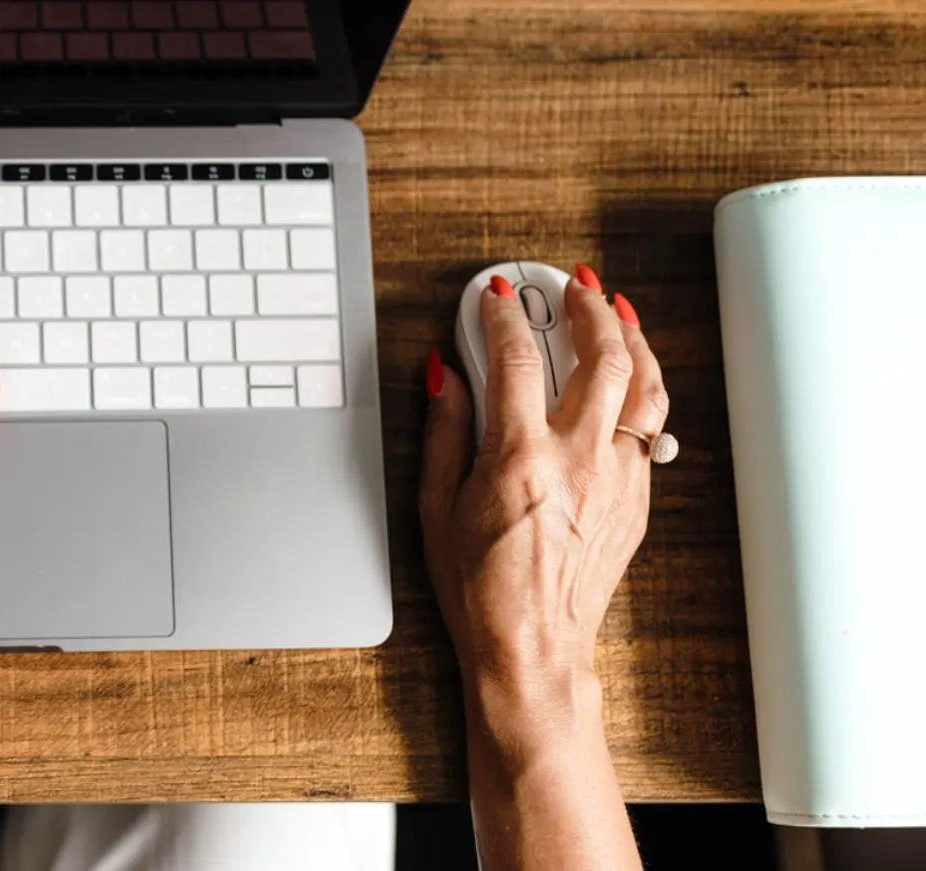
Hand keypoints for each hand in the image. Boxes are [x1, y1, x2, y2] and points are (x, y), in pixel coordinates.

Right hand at [419, 266, 667, 685]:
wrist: (531, 647)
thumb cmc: (477, 587)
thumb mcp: (434, 506)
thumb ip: (442, 431)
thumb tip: (445, 376)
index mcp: (519, 458)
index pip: (515, 358)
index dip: (502, 315)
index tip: (494, 296)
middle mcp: (578, 460)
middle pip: (602, 355)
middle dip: (586, 307)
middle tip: (570, 284)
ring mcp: (617, 479)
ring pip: (645, 385)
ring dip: (633, 338)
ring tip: (617, 311)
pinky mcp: (637, 500)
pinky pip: (649, 429)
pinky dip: (641, 389)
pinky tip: (628, 377)